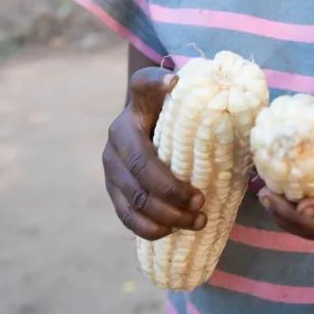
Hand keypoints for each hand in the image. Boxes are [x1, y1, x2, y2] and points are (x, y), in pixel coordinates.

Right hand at [103, 67, 205, 239]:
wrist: (149, 133)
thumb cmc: (177, 121)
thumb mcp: (185, 105)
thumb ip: (195, 96)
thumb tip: (198, 87)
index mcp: (136, 109)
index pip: (143, 86)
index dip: (156, 83)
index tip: (173, 82)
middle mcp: (117, 135)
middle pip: (142, 168)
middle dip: (173, 190)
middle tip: (201, 202)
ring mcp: (111, 166)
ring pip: (135, 198)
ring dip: (167, 215)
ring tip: (197, 221)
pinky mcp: (112, 191)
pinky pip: (126, 216)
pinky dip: (150, 228)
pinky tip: (171, 231)